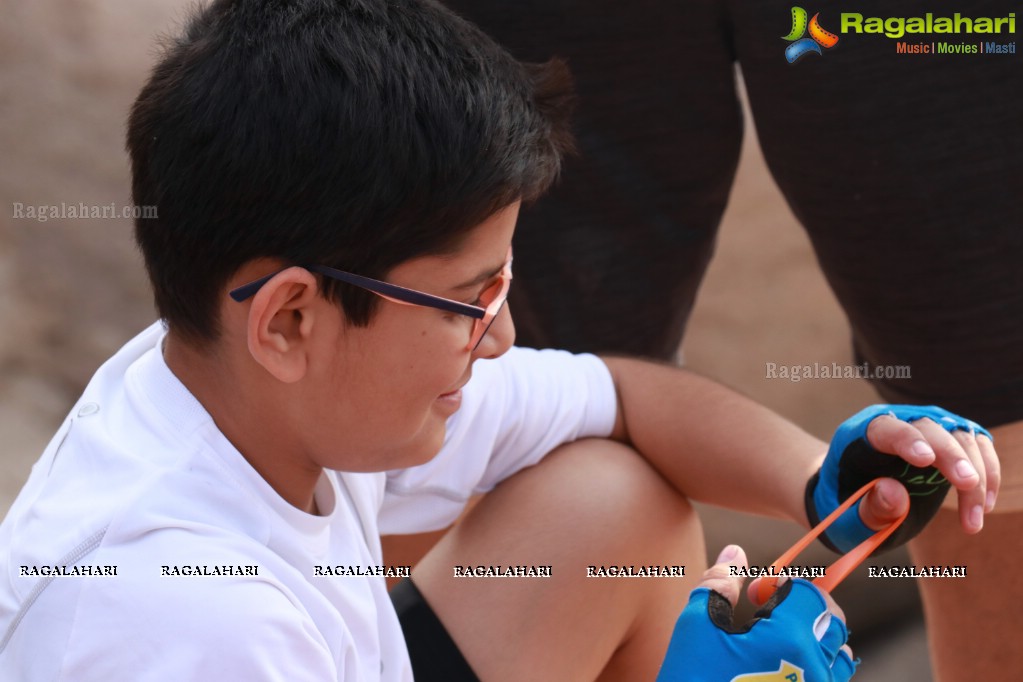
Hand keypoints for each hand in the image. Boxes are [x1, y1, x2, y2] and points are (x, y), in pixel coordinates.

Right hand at [657, 545, 855, 680]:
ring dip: (817, 634)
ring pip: (840, 652)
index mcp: (787, 638)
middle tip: (770, 608)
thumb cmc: (693, 674)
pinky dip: (820, 663)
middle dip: (804, 605)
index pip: (808, 594)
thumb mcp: (699, 624)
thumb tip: (736, 552)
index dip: (782, 584)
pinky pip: (833, 679)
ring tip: (783, 636)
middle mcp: (812, 666)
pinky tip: (787, 661)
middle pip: (832, 619)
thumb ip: (719, 582)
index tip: (756, 593)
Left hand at [809, 405, 999, 554]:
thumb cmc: (843, 508)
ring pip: (960, 437)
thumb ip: (865, 509)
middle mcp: (897, 422)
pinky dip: (987, 474)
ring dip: (976, 476)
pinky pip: (977, 447)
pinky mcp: (949, 441)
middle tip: (968, 485)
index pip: (886, 429)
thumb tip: (895, 493)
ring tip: (976, 519)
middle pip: (930, 429)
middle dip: (951, 456)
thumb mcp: (844, 518)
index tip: (926, 460)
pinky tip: (985, 506)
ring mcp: (925, 428)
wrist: (850, 497)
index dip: (906, 440)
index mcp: (859, 434)